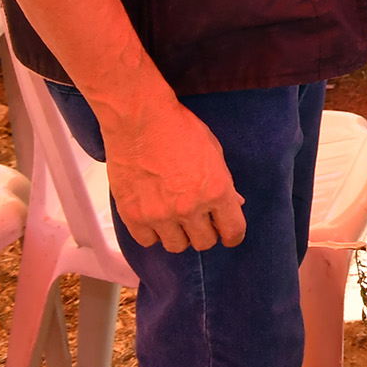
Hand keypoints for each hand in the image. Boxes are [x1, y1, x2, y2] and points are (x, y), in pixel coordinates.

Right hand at [105, 97, 245, 252]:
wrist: (140, 120)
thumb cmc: (180, 129)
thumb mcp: (214, 152)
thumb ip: (224, 182)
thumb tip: (234, 203)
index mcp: (216, 190)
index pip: (233, 231)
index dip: (232, 235)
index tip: (228, 234)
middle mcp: (189, 208)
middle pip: (204, 242)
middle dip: (205, 232)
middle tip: (199, 221)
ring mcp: (159, 215)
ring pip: (176, 246)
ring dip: (179, 235)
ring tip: (174, 218)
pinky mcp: (133, 216)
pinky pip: (147, 241)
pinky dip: (152, 232)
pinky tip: (153, 217)